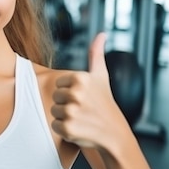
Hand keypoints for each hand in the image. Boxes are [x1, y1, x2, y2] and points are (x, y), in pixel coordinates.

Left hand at [50, 33, 130, 150]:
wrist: (114, 134)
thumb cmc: (105, 104)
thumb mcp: (101, 77)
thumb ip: (96, 54)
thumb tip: (101, 34)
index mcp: (81, 78)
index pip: (59, 83)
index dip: (70, 91)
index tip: (84, 97)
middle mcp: (76, 93)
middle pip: (55, 97)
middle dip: (67, 104)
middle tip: (84, 110)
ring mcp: (71, 111)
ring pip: (54, 111)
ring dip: (65, 117)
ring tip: (82, 119)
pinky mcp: (68, 127)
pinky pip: (55, 125)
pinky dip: (64, 130)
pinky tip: (79, 129)